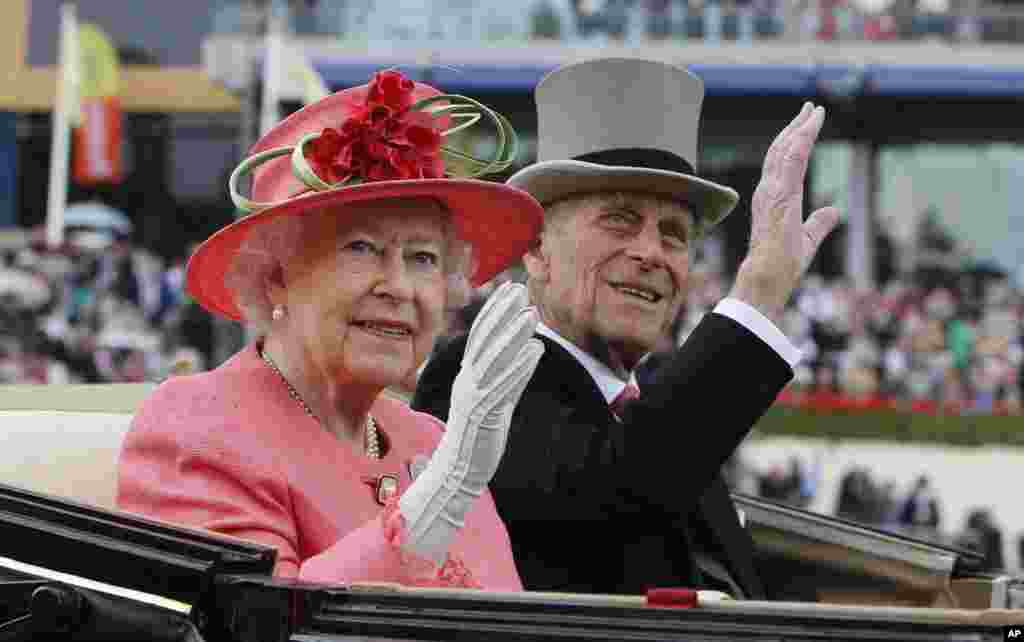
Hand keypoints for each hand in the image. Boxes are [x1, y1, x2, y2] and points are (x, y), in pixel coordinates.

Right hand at [398, 282, 543, 563]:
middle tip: (520, 289)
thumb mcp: (491, 398)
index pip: (479, 334)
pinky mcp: (485, 415)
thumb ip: (505, 374)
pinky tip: (536, 351)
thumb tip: (523, 350)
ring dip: (514, 334)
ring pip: (494, 359)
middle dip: (503, 312)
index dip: (494, 309)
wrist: (458, 470)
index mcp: (467, 375)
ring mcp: (474, 397)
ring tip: (532, 313)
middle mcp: (468, 381)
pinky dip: (520, 367)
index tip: (509, 288)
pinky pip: (504, 386)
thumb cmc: (477, 434)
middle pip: (485, 340)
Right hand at [730, 103, 840, 325]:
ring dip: (800, 127)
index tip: (806, 125)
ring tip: (813, 110)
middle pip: (780, 150)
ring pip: (785, 149)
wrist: (768, 278)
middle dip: (795, 128)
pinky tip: (811, 123)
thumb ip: (819, 224)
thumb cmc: (782, 266)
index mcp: (774, 199)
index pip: (783, 164)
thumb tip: (833, 212)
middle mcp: (768, 190)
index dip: (794, 143)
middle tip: (809, 109)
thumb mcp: (807, 241)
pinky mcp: (780, 193)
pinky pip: (791, 157)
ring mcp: (772, 190)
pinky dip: (802, 137)